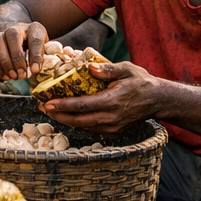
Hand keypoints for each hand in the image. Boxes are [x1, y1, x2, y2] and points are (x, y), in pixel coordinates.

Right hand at [0, 21, 49, 80]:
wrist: (17, 40)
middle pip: (13, 36)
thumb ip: (47, 56)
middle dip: (17, 58)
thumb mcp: (44, 49)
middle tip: (22, 74)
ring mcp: (0, 36)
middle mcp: (15, 29)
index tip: (35, 70)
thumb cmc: (34, 48)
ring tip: (14, 76)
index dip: (35, 55)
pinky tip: (5, 76)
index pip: (35, 39)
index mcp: (33, 29)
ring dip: (5, 62)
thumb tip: (52, 66)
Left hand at [40, 61, 159, 132]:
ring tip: (50, 110)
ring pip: (83, 127)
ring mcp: (113, 127)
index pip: (82, 106)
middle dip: (58, 115)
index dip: (63, 105)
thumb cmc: (141, 81)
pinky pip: (91, 129)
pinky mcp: (114, 131)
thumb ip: (108, 69)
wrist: (158, 100)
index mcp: (113, 101)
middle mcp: (111, 117)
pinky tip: (67, 115)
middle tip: (42, 107)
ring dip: (65, 119)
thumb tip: (89, 68)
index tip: (47, 102)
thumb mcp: (127, 69)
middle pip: (78, 120)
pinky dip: (77, 122)